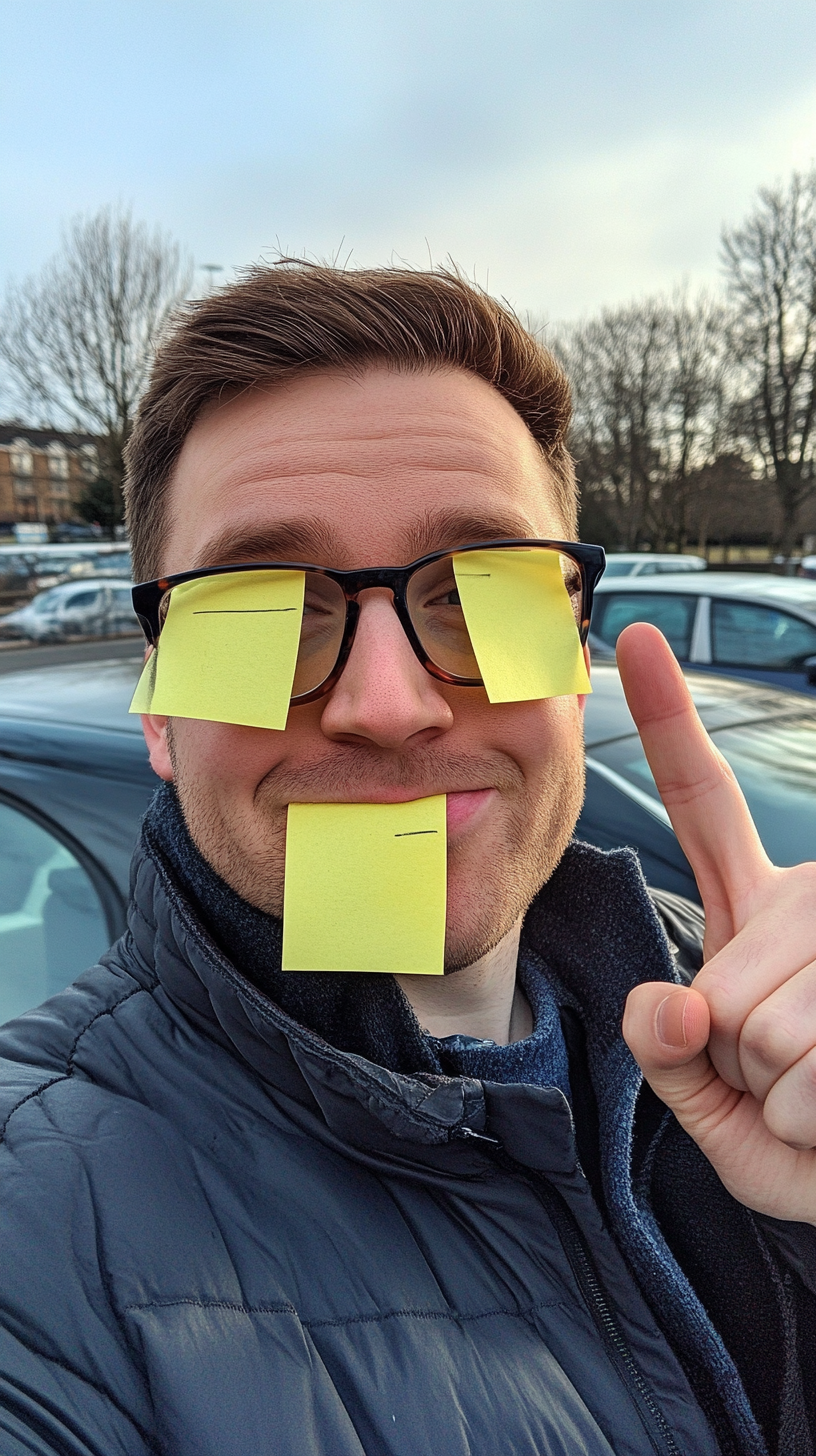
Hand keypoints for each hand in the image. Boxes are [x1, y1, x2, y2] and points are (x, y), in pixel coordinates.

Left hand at [617, 623, 815, 1224]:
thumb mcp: (717, 1111)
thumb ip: (666, 1056)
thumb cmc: (809, 1147)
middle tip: (795, 1080)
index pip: (705, 804)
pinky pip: (805, 1080)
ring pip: (761, 1031)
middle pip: (715, 990)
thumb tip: (671, 1006)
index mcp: (760, 910)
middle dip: (735, 1066)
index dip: (667, 719)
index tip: (633, 637)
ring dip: (782, 1098)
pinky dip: (813, 1127)